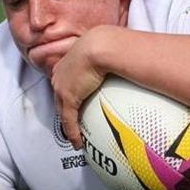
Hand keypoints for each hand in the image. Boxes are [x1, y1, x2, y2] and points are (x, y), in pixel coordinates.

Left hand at [50, 28, 109, 149]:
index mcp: (67, 63)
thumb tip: (128, 62)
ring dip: (68, 126)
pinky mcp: (68, 98)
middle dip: (64, 111)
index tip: (75, 102)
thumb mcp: (106, 52)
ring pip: (62, 111)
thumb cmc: (109, 45)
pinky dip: (73, 133)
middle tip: (72, 123)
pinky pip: (69, 121)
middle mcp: (60, 75)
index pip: (65, 82)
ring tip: (75, 138)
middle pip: (60, 98)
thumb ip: (110, 60)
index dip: (68, 93)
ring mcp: (62, 87)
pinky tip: (78, 143)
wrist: (102, 47)